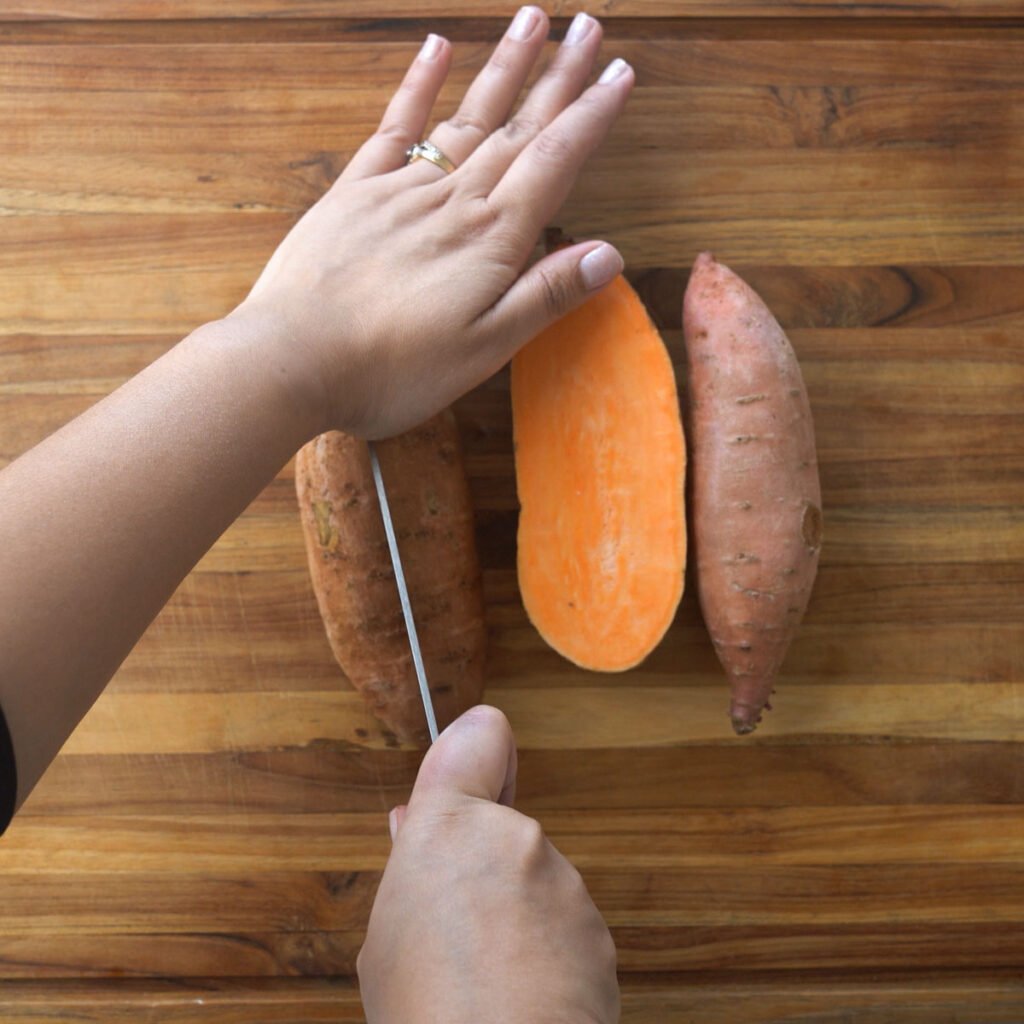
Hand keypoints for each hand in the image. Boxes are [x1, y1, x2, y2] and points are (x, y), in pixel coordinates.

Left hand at [230, 7, 632, 437]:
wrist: (291, 360)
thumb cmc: (392, 369)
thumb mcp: (482, 350)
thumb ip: (543, 296)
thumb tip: (607, 253)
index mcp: (491, 239)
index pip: (554, 162)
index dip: (591, 116)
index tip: (621, 73)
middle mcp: (452, 201)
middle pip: (516, 128)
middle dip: (558, 76)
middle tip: (588, 26)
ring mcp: (400, 189)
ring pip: (464, 116)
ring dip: (502, 66)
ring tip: (532, 17)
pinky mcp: (354, 192)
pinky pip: (394, 127)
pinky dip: (417, 85)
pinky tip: (437, 47)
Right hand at [357, 706, 619, 1022]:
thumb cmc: (427, 1012)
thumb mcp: (387, 938)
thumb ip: (412, 868)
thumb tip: (415, 827)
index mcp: (452, 826)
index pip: (480, 736)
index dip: (477, 746)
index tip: (476, 767)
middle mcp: (517, 838)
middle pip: (503, 827)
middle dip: (486, 864)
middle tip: (457, 925)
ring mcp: (565, 883)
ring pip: (535, 880)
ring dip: (518, 912)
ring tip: (488, 975)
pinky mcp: (600, 930)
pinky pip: (565, 925)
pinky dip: (549, 950)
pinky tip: (523, 994)